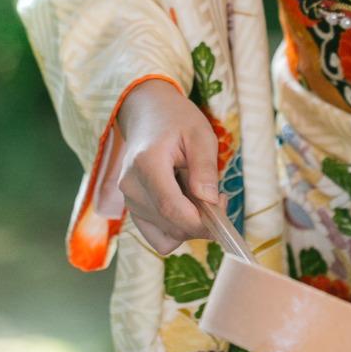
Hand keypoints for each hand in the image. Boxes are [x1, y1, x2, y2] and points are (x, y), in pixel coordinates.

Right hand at [114, 79, 227, 256]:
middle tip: (219, 198)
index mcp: (147, 164)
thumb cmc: (176, 120)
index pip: (171, 208)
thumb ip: (205, 168)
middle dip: (201, 222)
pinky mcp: (132, 208)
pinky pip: (157, 236)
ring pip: (166, 235)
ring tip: (200, 196)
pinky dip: (177, 229)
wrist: (147, 114)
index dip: (200, 222)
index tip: (222, 212)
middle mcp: (131, 186)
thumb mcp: (200, 134)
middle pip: (170, 224)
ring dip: (190, 225)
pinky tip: (187, 207)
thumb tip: (210, 202)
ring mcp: (128, 199)